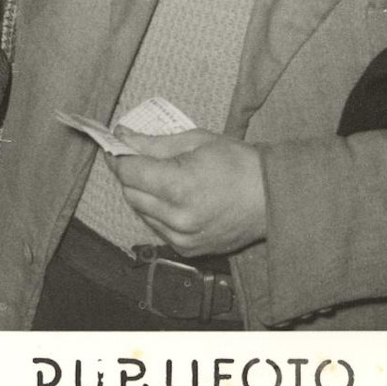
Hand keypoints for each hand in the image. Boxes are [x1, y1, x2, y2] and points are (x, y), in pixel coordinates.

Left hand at [106, 127, 266, 257]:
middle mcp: (178, 218)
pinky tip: (173, 196)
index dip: (118, 157)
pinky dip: (157, 211)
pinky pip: (157, 227)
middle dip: (130, 173)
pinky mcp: (187, 250)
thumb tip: (122, 136)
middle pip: (131, 193)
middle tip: (138, 156)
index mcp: (180, 186)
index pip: (130, 173)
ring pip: (141, 212)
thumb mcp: (196, 141)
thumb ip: (154, 143)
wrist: (271, 197)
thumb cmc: (237, 162)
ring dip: (142, 192)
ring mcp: (182, 238)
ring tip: (160, 175)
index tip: (115, 144)